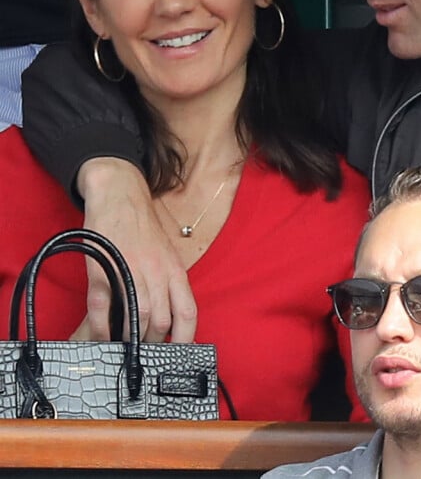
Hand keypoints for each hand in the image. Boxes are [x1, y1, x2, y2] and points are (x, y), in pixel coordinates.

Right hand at [77, 158, 196, 341]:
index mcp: (175, 270)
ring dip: (128, 339)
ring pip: (135, 317)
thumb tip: (170, 321)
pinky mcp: (102, 268)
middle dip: (152, 343)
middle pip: (160, 321)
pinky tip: (101, 335)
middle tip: (144, 353)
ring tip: (123, 348)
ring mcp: (129, 270)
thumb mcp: (167, 256)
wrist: (121, 195)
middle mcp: (156, 272)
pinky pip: (103, 307)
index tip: (179, 355)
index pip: (187, 312)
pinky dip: (102, 327)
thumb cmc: (144, 230)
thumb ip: (170, 285)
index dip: (186, 339)